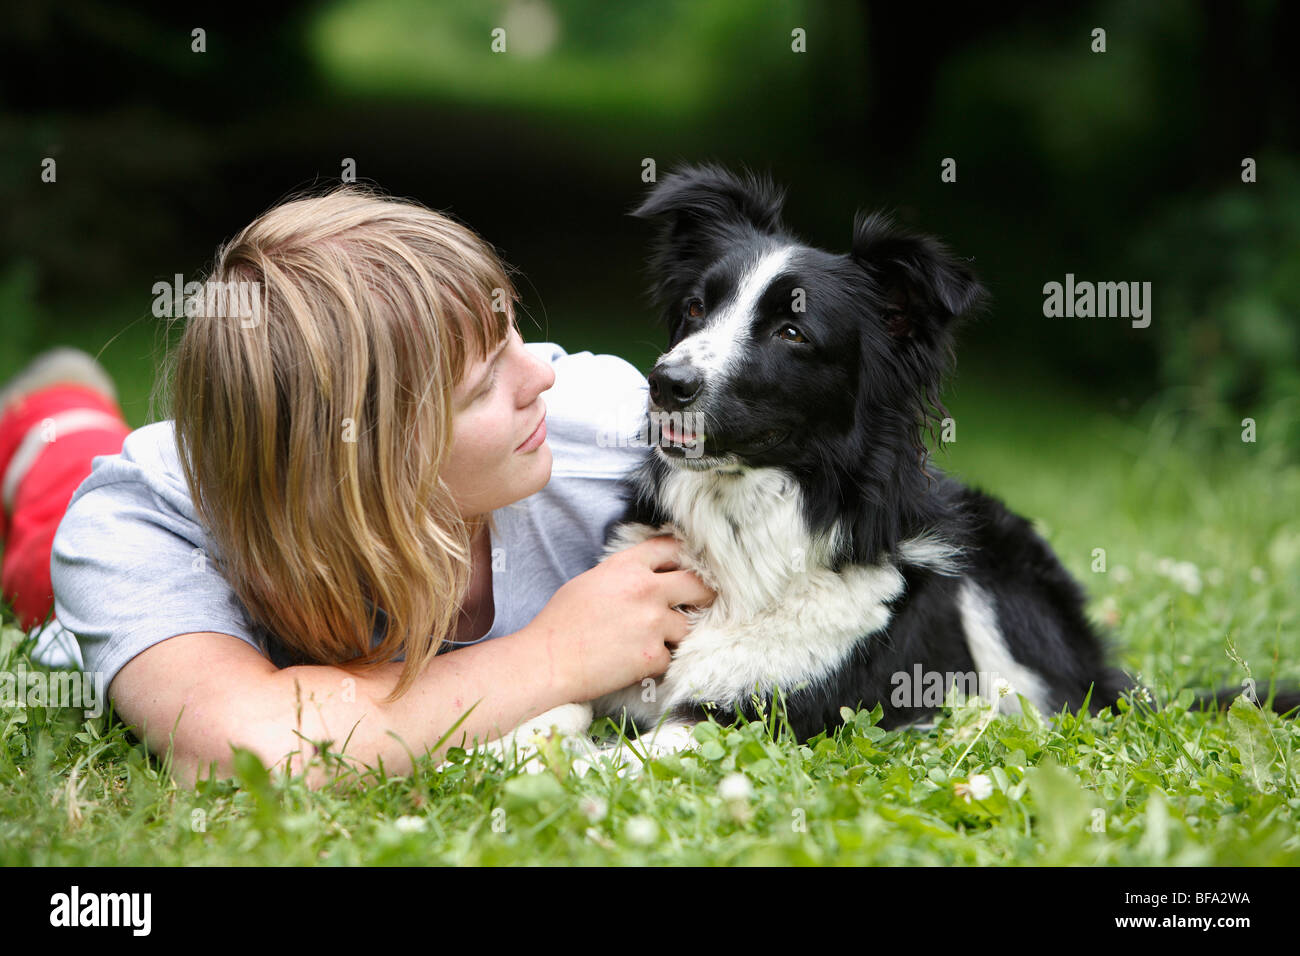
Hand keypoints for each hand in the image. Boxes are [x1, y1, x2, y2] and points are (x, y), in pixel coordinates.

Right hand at [526, 534, 714, 700]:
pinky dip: (658, 661)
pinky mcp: (653, 656)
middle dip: (702, 594)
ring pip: (687, 625)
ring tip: (654, 639)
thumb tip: (650, 574)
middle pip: (698, 585)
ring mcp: (653, 623)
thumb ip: (625, 573)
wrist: (549, 661)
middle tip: (701, 602)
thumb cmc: (561, 622)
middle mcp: (646, 590)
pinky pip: (671, 656)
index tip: (688, 567)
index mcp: (627, 567)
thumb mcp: (591, 580)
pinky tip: (637, 661)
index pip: (672, 548)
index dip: (684, 557)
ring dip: (676, 633)